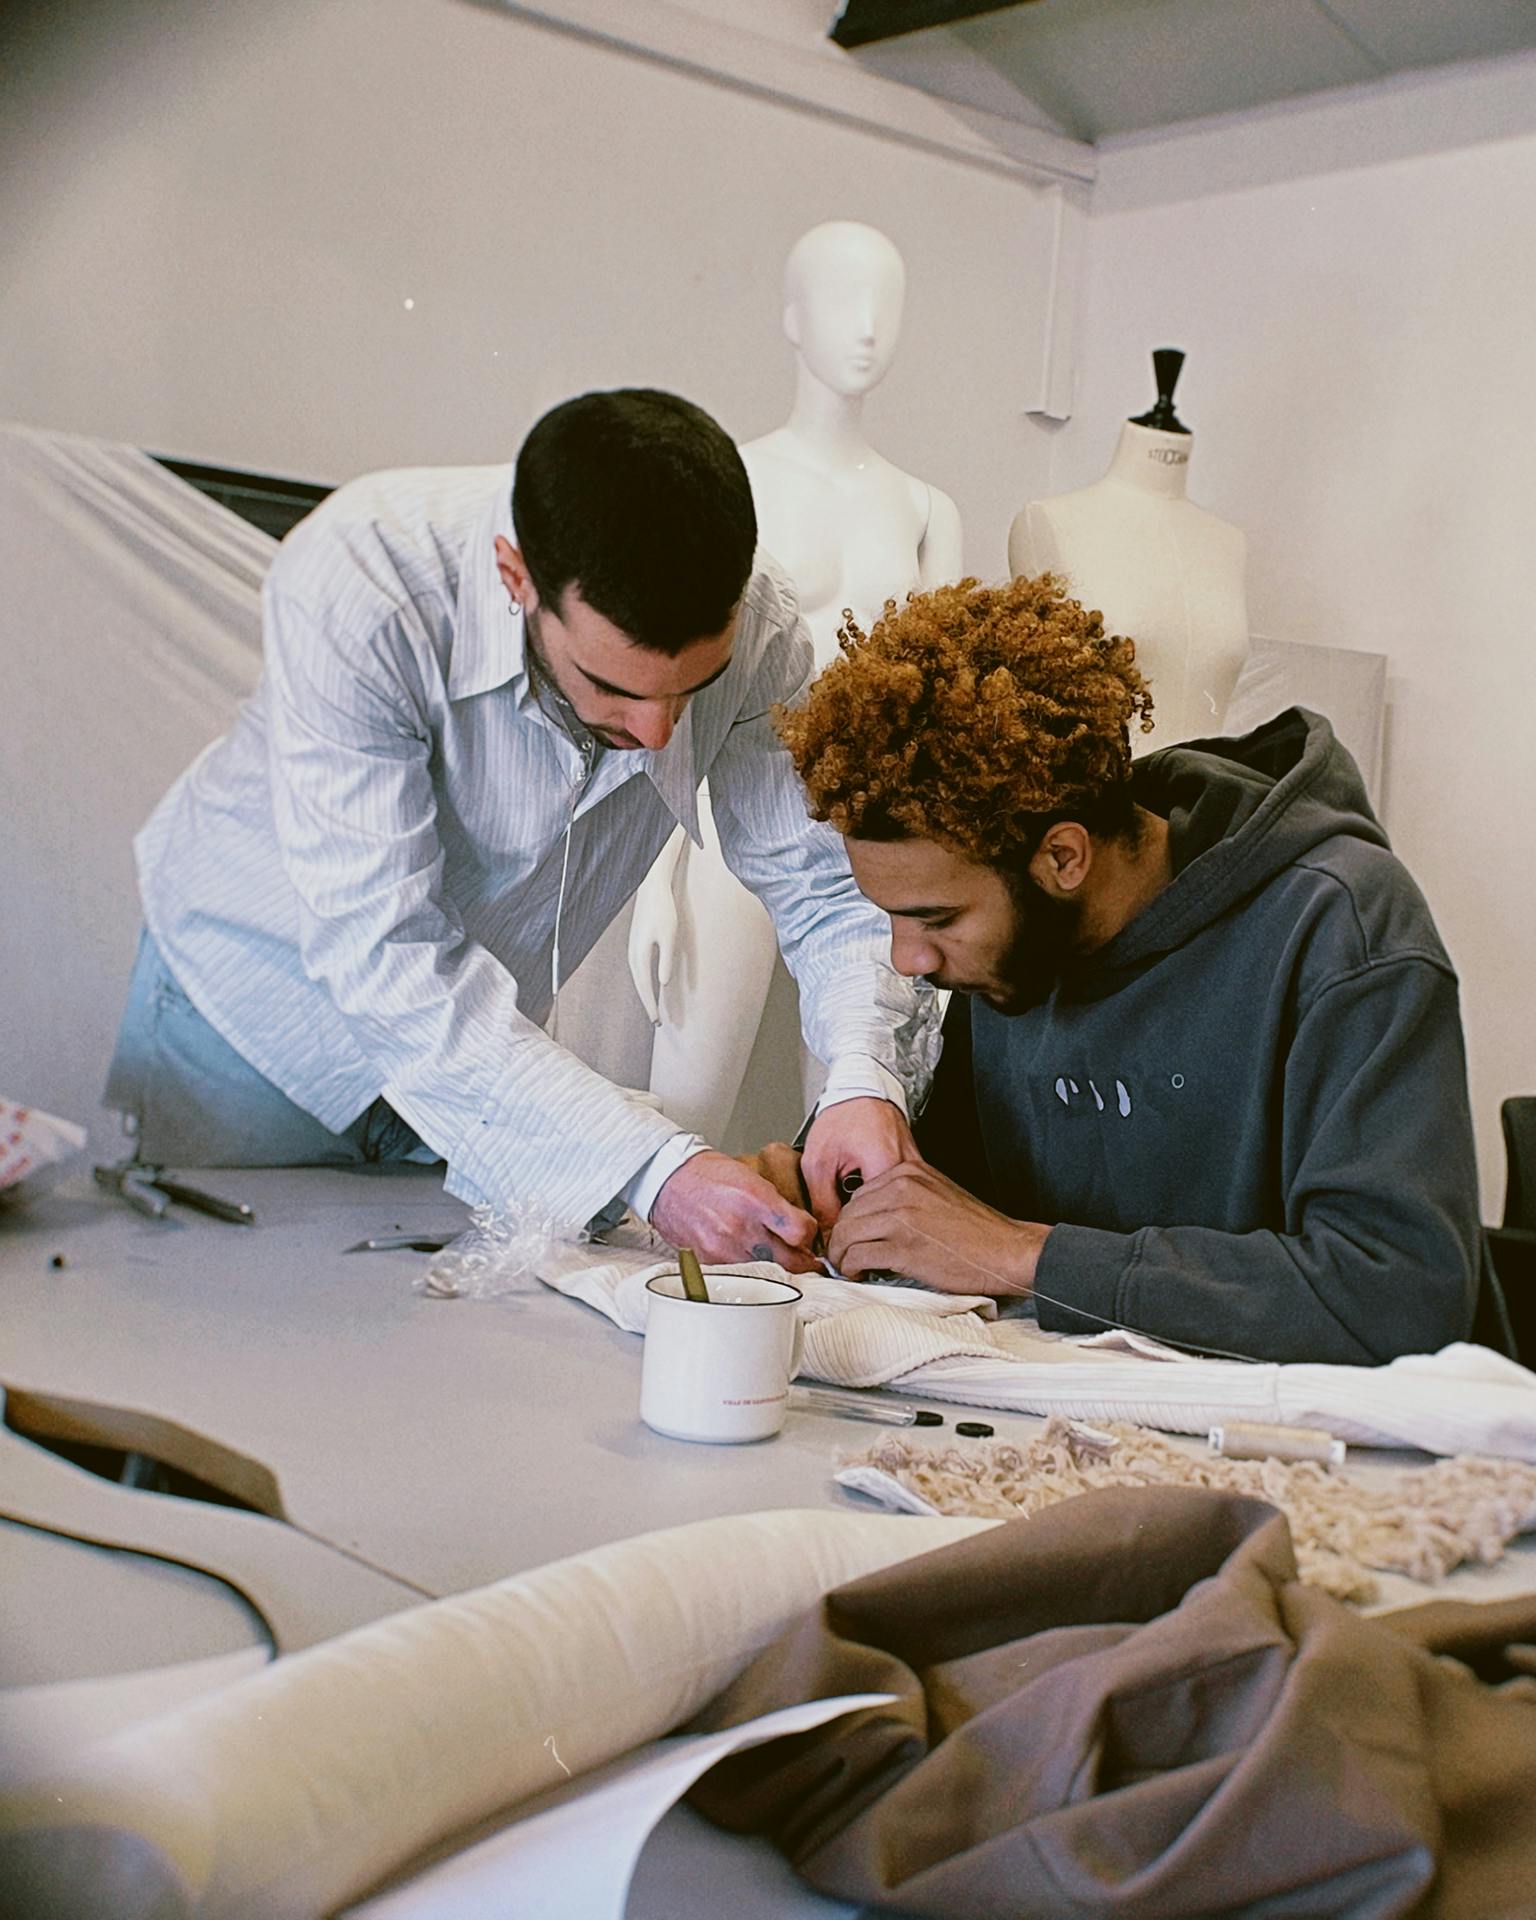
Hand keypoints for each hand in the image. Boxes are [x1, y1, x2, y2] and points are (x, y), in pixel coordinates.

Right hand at [627, 832, 685, 1022]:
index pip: (645, 987)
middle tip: (656, 1021)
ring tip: (652, 1007)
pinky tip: (648, 983)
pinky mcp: (635, 943)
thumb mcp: (669, 936)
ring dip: (644, 993)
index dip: (650, 1005)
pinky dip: (642, 980)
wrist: (652, 888)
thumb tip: (663, 984)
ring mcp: (631, 948)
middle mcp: (632, 954)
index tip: (656, 1021)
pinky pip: (637, 969)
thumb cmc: (663, 911)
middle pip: (639, 985)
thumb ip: (665, 961)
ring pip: (637, 978)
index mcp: (639, 954)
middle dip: (646, 1003)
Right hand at [651, 1150, 819, 1272]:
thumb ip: (777, 1204)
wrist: (669, 1181)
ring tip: (778, 1258)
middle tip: (806, 1259)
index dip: (810, 1234)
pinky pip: (742, 1274)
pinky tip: (751, 1259)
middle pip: (790, 1260)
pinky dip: (751, 1270)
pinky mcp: (710, 1261)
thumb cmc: (708, 1175)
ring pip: (769, 1272)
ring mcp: (724, 1247)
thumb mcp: (751, 1177)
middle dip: (803, 1261)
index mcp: (755, 1199)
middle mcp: (741, 1226)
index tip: (808, 1234)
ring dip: (778, 1268)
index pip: (801, 1231)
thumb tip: (799, 1227)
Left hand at [801, 1098, 919, 1235]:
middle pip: (886, 1220)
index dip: (850, 1233)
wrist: (865, 1090)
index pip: (871, 1222)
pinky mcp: (918, 1172)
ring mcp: (918, 1172)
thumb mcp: (819, 1160)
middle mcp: (909, 1171)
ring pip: (896, 1212)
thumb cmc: (843, 1116)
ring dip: (876, 1215)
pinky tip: (870, 1195)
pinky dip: (885, 1203)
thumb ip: (823, 1203)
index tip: (836, 1237)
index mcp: (886, 1166)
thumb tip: (828, 1240)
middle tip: (843, 1221)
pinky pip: (901, 1199)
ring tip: (857, 1202)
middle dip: (863, 1226)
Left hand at [825, 1161, 1048, 1296]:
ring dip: (842, 1254)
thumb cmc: (977, 1231)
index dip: (851, 1220)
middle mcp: (902, 1187)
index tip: (852, 1236)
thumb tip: (873, 1217)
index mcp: (909, 1171)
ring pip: (847, 1234)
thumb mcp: (937, 1194)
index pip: (859, 1194)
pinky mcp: (902, 1246)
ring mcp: (901, 1216)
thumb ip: (905, 1196)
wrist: (1005, 1251)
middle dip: (841, 1238)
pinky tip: (859, 1273)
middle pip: (848, 1214)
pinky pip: (858, 1255)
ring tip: (850, 1266)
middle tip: (844, 1255)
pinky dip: (851, 1267)